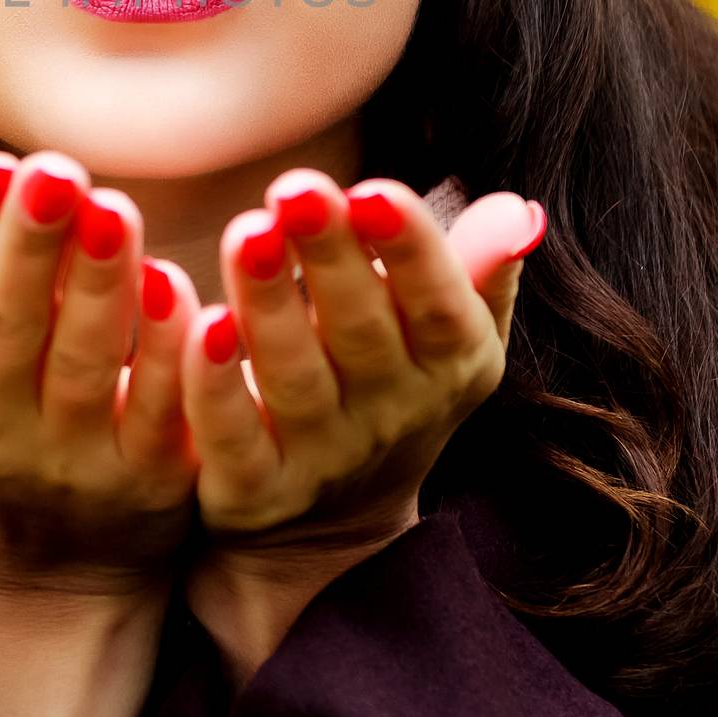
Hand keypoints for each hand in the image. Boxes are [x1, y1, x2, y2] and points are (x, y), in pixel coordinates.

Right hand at [0, 149, 202, 596]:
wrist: (38, 572)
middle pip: (5, 326)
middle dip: (29, 244)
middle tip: (55, 169)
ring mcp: (68, 462)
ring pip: (84, 364)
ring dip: (98, 283)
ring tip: (114, 208)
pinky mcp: (148, 480)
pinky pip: (160, 408)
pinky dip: (169, 349)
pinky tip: (178, 286)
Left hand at [178, 174, 542, 550]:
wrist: (335, 529)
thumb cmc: (394, 382)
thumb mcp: (452, 335)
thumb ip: (478, 268)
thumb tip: (516, 210)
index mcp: (447, 366)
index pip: (439, 307)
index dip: (411, 250)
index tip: (375, 189)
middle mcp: (388, 414)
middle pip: (360, 332)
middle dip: (331, 258)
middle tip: (296, 188)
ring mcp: (320, 457)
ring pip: (294, 377)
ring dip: (269, 303)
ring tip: (247, 232)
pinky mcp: (252, 491)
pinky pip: (232, 439)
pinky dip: (215, 385)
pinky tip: (201, 323)